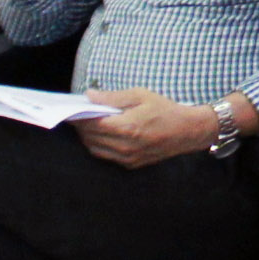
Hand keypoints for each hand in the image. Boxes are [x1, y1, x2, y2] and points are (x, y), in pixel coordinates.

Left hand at [76, 87, 219, 168]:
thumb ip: (113, 98)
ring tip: (86, 124)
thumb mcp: (140, 95)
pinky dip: (98, 145)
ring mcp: (127, 158)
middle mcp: (125, 146)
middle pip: (90, 137)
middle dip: (80, 126)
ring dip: (87, 137)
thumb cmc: (165, 109)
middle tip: (76, 114)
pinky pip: (106, 156)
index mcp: (127, 127)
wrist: (188, 131)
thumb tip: (90, 96)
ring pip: (95, 149)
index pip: (92, 124)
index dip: (78, 117)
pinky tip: (100, 134)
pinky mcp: (131, 164)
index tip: (70, 109)